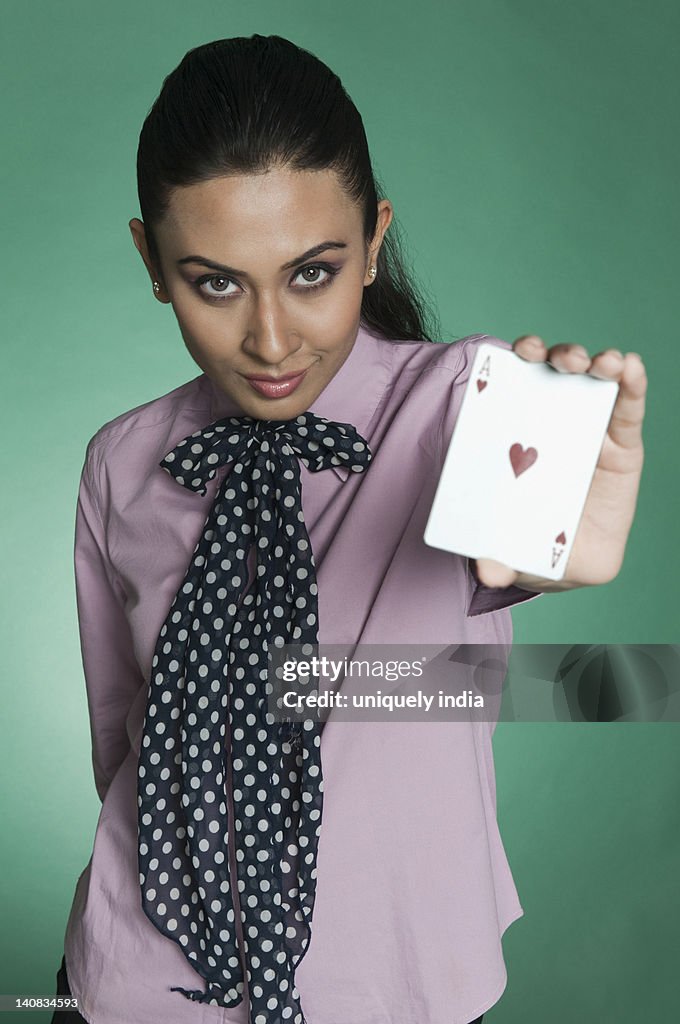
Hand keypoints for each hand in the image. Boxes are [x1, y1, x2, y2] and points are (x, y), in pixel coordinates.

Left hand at [473, 335, 647, 592]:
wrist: (565, 563)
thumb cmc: (525, 539)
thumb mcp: (505, 548)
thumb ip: (493, 556)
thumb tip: (487, 571)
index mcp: (517, 435)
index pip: (514, 388)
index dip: (513, 365)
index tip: (512, 353)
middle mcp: (552, 423)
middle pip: (553, 376)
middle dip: (553, 356)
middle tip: (547, 354)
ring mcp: (589, 430)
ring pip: (592, 384)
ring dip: (595, 362)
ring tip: (600, 362)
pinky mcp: (622, 444)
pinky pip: (628, 409)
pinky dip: (632, 383)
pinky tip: (629, 367)